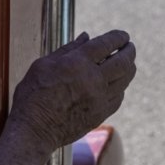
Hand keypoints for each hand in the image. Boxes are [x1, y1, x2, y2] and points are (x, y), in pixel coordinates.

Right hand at [7, 30, 135, 157]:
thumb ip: (68, 49)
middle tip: (130, 46)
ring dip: (129, 68)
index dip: (118, 37)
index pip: (106, 44)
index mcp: (77, 63)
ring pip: (125, 79)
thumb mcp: (43, 65)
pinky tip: (118, 83)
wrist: (35, 129)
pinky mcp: (102, 113)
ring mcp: (100, 98)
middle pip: (124, 61)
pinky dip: (121, 86)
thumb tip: (87, 36)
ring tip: (128, 62)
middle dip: (130, 50)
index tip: (123, 35)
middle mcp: (93, 79)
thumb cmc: (33, 95)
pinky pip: (119, 96)